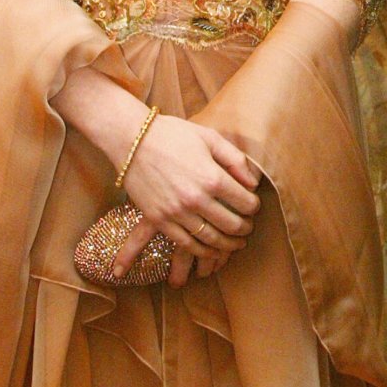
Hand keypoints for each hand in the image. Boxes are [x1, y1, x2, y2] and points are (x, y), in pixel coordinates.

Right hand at [53, 67, 261, 285]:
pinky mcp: (158, 220)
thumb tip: (253, 183)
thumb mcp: (210, 138)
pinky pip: (185, 244)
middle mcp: (196, 199)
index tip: (254, 206)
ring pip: (210, 239)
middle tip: (249, 228)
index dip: (254, 207)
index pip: (245, 202)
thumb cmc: (173, 135)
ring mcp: (176, 212)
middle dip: (245, 228)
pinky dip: (202, 251)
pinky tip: (211, 250)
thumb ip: (235, 159)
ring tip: (235, 244)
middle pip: (231, 224)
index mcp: (212, 177)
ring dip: (227, 245)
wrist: (131, 140)